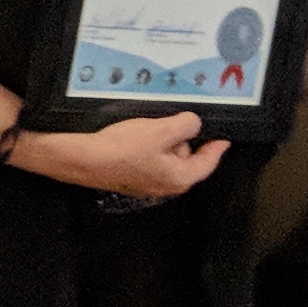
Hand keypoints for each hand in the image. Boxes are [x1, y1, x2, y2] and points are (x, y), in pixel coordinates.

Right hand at [27, 110, 229, 199]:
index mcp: (180, 178)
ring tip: (145, 126)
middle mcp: (166, 185)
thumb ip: (185, 125)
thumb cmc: (122, 149)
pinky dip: (146, 146)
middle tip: (169, 121)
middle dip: (181, 139)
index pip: (207, 162)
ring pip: (165, 157)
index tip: (224, 139)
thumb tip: (192, 124)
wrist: (83, 159)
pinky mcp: (130, 177)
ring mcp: (147, 183)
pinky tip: (132, 135)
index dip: (217, 148)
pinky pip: (148, 159)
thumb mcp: (160, 130)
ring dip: (161, 141)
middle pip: (185, 157)